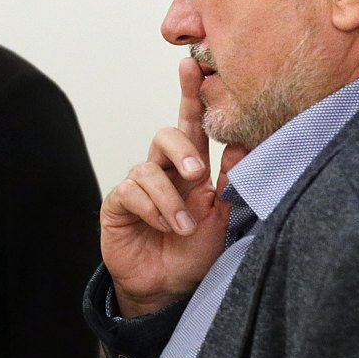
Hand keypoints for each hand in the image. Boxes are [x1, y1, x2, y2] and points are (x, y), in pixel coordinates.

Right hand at [99, 57, 240, 316]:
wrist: (167, 289)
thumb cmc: (194, 253)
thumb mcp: (222, 219)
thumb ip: (229, 184)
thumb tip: (240, 146)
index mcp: (191, 169)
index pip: (192, 125)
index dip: (191, 95)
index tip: (192, 67)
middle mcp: (164, 171)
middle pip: (166, 135)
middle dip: (181, 149)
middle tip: (196, 174)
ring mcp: (139, 186)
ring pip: (148, 168)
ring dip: (169, 200)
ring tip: (184, 227)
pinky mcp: (118, 203)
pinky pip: (130, 191)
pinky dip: (151, 209)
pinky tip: (160, 227)